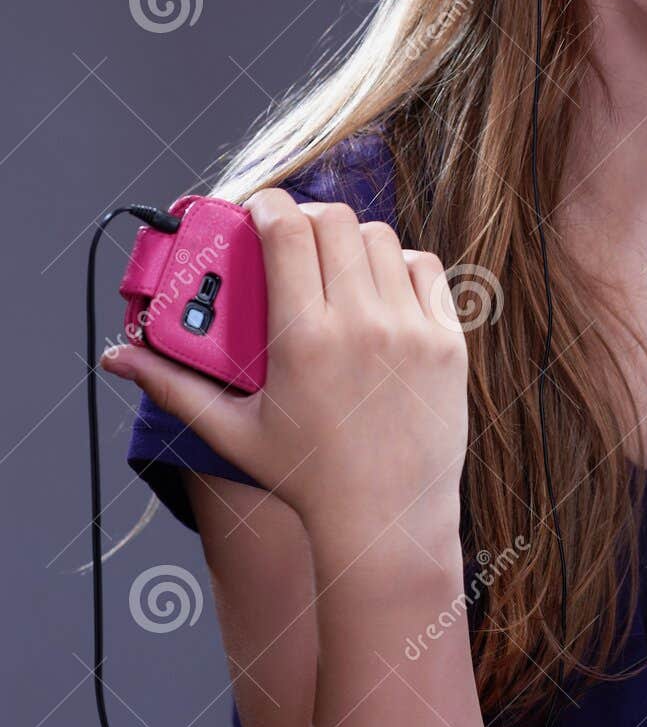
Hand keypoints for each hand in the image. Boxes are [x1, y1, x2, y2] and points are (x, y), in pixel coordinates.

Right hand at [100, 190, 469, 540]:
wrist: (388, 522)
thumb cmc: (307, 480)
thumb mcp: (234, 432)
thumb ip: (174, 386)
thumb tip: (119, 358)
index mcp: (304, 339)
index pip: (286, 230)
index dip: (266, 204)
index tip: (256, 208)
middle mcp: (362, 325)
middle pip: (334, 221)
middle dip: (306, 216)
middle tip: (291, 236)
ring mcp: (412, 331)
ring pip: (381, 239)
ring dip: (352, 238)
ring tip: (334, 262)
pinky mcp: (447, 342)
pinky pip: (425, 270)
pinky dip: (400, 265)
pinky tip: (380, 284)